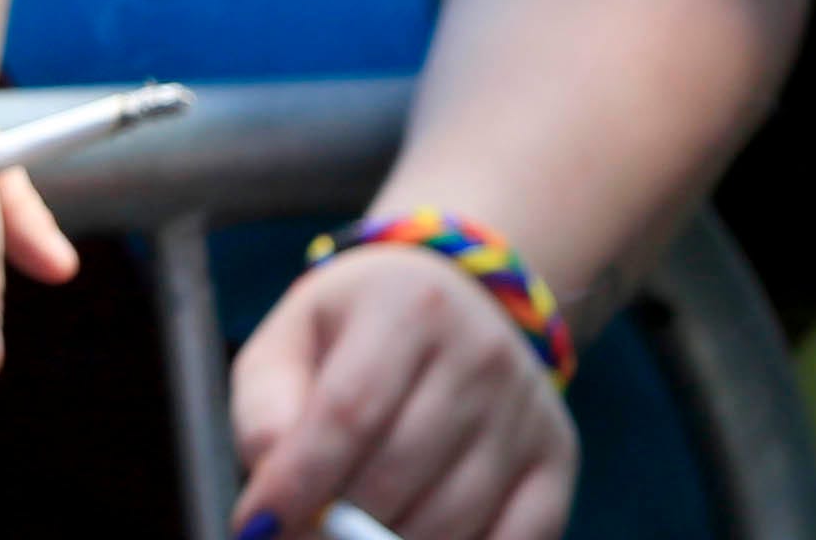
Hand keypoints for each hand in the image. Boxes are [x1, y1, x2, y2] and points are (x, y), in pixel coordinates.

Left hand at [230, 235, 578, 539]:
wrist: (460, 300)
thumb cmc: (356, 333)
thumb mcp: (293, 340)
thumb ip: (266, 408)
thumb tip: (267, 490)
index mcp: (408, 305)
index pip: (349, 413)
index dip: (298, 484)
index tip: (258, 525)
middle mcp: (481, 350)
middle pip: (395, 475)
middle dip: (334, 524)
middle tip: (304, 529)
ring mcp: (526, 408)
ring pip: (447, 521)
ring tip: (355, 528)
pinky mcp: (556, 457)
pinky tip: (415, 538)